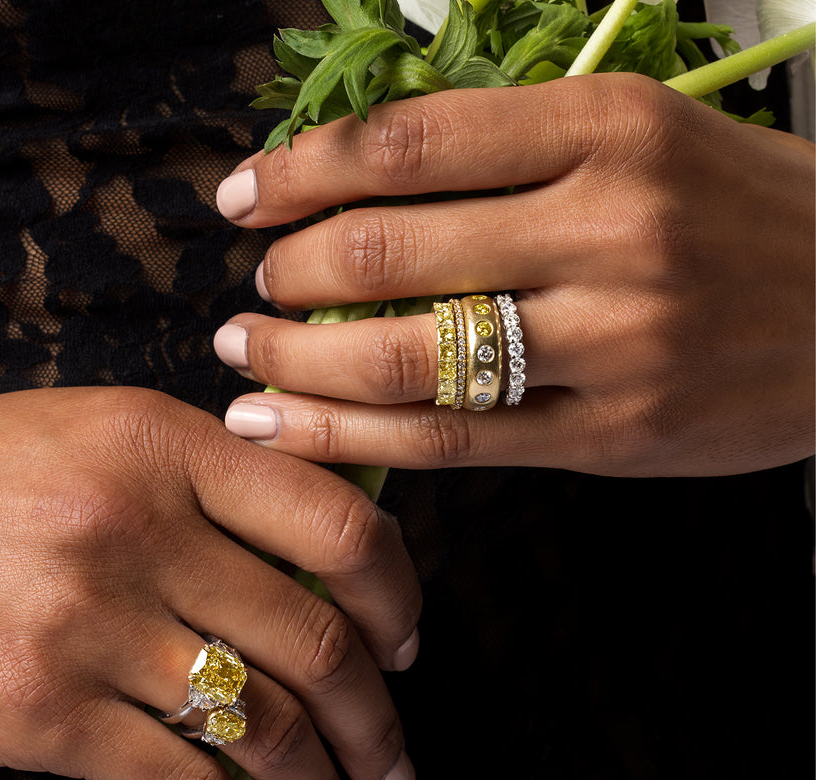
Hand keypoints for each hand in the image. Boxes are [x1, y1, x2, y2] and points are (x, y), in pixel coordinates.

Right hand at [0, 387, 420, 779]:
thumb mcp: (102, 436)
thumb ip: (211, 477)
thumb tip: (318, 546)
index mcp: (165, 445)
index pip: (334, 520)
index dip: (395, 590)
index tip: (406, 639)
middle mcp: (139, 528)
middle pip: (313, 637)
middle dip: (376, 715)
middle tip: (394, 753)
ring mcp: (90, 623)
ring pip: (260, 723)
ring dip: (322, 778)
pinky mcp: (41, 712)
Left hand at [213, 73, 813, 476]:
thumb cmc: (743, 213)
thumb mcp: (643, 141)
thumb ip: (511, 156)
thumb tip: (360, 184)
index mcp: (610, 128)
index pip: (406, 142)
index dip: (301, 169)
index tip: (247, 193)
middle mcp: (609, 229)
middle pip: (389, 251)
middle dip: (289, 272)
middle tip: (256, 286)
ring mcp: (613, 341)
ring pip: (406, 359)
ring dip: (298, 362)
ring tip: (247, 359)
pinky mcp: (611, 434)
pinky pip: (452, 440)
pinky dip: (352, 437)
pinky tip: (289, 428)